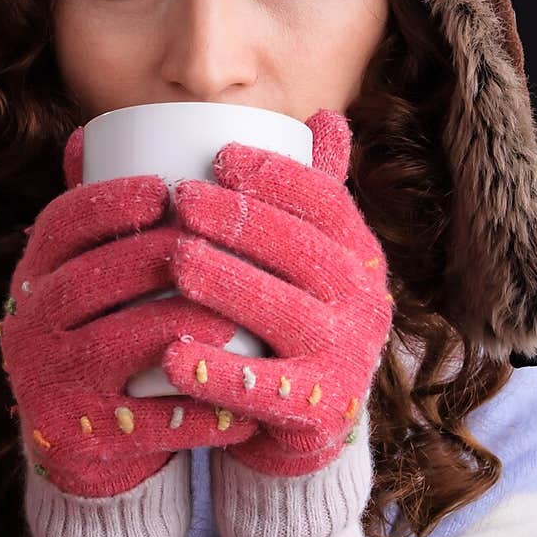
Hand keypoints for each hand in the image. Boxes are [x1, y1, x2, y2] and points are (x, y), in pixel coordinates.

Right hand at [0, 126, 258, 496]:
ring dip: (174, 326)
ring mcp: (48, 381)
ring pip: (112, 346)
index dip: (107, 203)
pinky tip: (239, 402)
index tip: (164, 189)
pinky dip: (193, 413)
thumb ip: (105, 212)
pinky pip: (140, 422)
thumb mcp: (96, 274)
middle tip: (212, 246)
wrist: (85, 439)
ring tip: (231, 318)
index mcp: (35, 275)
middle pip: (85, 281)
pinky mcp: (77, 435)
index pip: (60, 226)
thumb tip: (96, 128)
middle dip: (150, 258)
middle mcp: (27, 324)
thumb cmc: (110, 330)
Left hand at [158, 109, 393, 476]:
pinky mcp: (315, 412)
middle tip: (181, 200)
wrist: (302, 422)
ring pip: (284, 313)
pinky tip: (171, 355)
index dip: (276, 175)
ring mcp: (344, 359)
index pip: (326, 202)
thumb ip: (301, 192)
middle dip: (242, 220)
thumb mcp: (303, 255)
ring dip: (228, 283)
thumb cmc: (289, 315)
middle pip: (302, 251)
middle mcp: (365, 302)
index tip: (219, 155)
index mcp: (359, 254)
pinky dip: (216, 373)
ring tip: (175, 261)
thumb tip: (320, 114)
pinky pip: (263, 391)